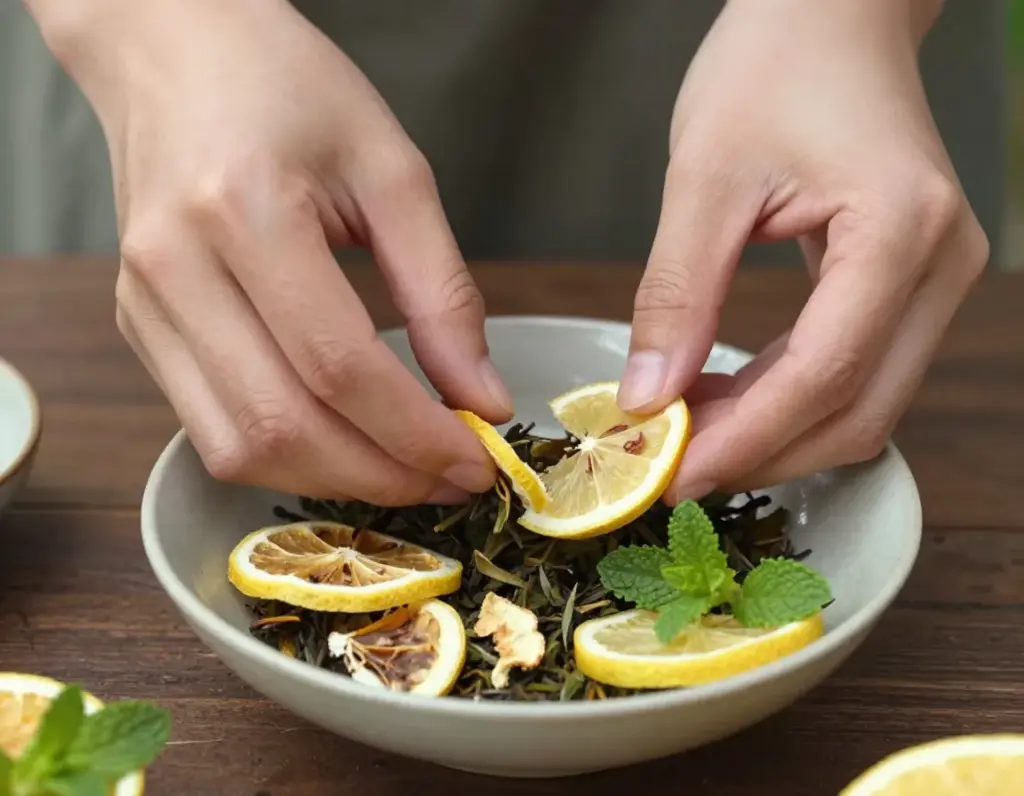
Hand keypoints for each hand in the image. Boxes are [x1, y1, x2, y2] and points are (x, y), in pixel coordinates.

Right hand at [28, 0, 512, 504]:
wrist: (172, 51)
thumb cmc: (288, 88)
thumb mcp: (393, 172)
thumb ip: (442, 293)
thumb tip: (481, 398)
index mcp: (245, 211)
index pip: (340, 368)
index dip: (417, 434)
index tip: (478, 460)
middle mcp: (176, 268)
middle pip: (284, 424)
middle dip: (382, 474)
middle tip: (451, 480)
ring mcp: (143, 304)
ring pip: (237, 446)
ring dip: (333, 479)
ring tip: (405, 470)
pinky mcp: (137, 326)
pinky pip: (209, 429)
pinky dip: (285, 455)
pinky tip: (343, 442)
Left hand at [619, 0, 987, 500]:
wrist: (827, 17)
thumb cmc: (770, 67)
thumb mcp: (704, 177)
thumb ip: (677, 294)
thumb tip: (647, 396)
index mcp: (901, 230)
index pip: (826, 373)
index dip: (745, 438)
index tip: (669, 472)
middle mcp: (941, 266)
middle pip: (858, 410)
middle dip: (760, 453)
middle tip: (669, 466)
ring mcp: (936, 280)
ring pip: (861, 404)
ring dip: (772, 433)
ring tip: (685, 431)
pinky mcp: (910, 284)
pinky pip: (855, 370)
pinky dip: (786, 400)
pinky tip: (722, 397)